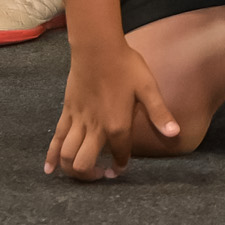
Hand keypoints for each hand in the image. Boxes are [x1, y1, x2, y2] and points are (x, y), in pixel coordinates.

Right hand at [45, 37, 178, 179]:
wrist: (97, 47)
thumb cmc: (125, 65)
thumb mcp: (148, 87)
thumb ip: (159, 113)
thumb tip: (175, 133)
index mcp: (117, 125)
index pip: (119, 156)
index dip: (120, 166)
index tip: (120, 169)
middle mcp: (95, 128)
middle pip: (83, 164)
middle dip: (90, 176)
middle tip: (100, 174)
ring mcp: (78, 121)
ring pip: (67, 156)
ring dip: (71, 170)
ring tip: (79, 173)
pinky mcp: (67, 112)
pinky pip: (56, 139)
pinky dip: (51, 157)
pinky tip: (49, 170)